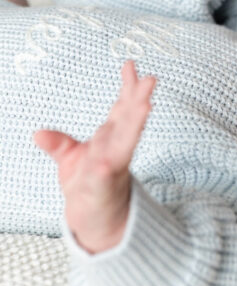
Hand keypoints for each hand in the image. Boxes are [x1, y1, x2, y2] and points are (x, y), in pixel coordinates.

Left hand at [35, 60, 155, 253]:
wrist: (95, 221)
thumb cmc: (87, 186)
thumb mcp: (70, 160)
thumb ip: (58, 144)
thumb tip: (37, 134)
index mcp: (111, 138)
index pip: (122, 108)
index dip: (127, 87)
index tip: (130, 65)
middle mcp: (116, 149)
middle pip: (130, 120)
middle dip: (139, 99)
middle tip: (151, 79)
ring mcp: (112, 167)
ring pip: (125, 143)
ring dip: (135, 124)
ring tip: (145, 105)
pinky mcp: (101, 187)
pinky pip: (104, 175)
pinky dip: (106, 167)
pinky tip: (105, 163)